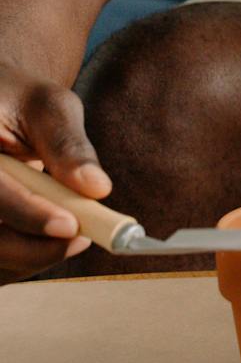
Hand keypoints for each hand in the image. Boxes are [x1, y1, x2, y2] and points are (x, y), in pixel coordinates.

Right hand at [0, 75, 110, 283]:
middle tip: (80, 237)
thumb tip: (97, 187)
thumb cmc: (20, 101)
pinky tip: (52, 240)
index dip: (27, 213)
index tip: (70, 225)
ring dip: (31, 258)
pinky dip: (23, 261)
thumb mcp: (47, 106)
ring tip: (75, 234)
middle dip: (32, 247)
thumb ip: (67, 144)